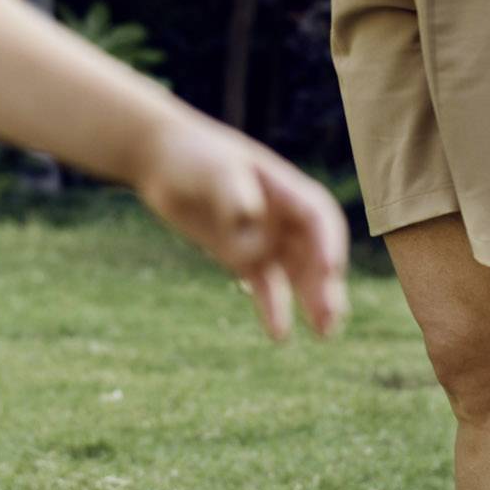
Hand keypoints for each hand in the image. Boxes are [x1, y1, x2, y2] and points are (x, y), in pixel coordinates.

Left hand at [133, 113, 348, 341]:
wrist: (159, 158)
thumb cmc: (190, 154)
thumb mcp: (212, 169)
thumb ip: (231, 192)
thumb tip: (248, 218)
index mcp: (282, 187)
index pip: (318, 217)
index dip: (328, 243)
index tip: (331, 270)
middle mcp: (281, 214)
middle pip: (314, 251)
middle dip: (325, 283)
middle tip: (330, 317)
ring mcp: (263, 235)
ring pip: (296, 273)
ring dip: (311, 300)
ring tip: (323, 333)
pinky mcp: (240, 255)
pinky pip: (264, 285)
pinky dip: (273, 308)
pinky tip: (280, 335)